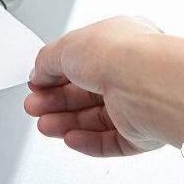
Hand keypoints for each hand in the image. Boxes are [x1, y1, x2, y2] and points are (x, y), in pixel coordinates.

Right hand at [24, 16, 167, 156]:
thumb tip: (38, 73)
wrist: (148, 83)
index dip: (55, 73)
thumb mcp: (66, 46)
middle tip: (35, 106)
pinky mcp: (143, 132)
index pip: (82, 61)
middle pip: (85, 92)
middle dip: (56, 101)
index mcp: (118, 42)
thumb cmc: (120, 53)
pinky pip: (112, 141)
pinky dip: (89, 142)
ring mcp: (137, 102)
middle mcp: (130, 71)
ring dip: (67, 122)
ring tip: (45, 125)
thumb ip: (47, 60)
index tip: (37, 83)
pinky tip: (70, 138)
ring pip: (96, 118)